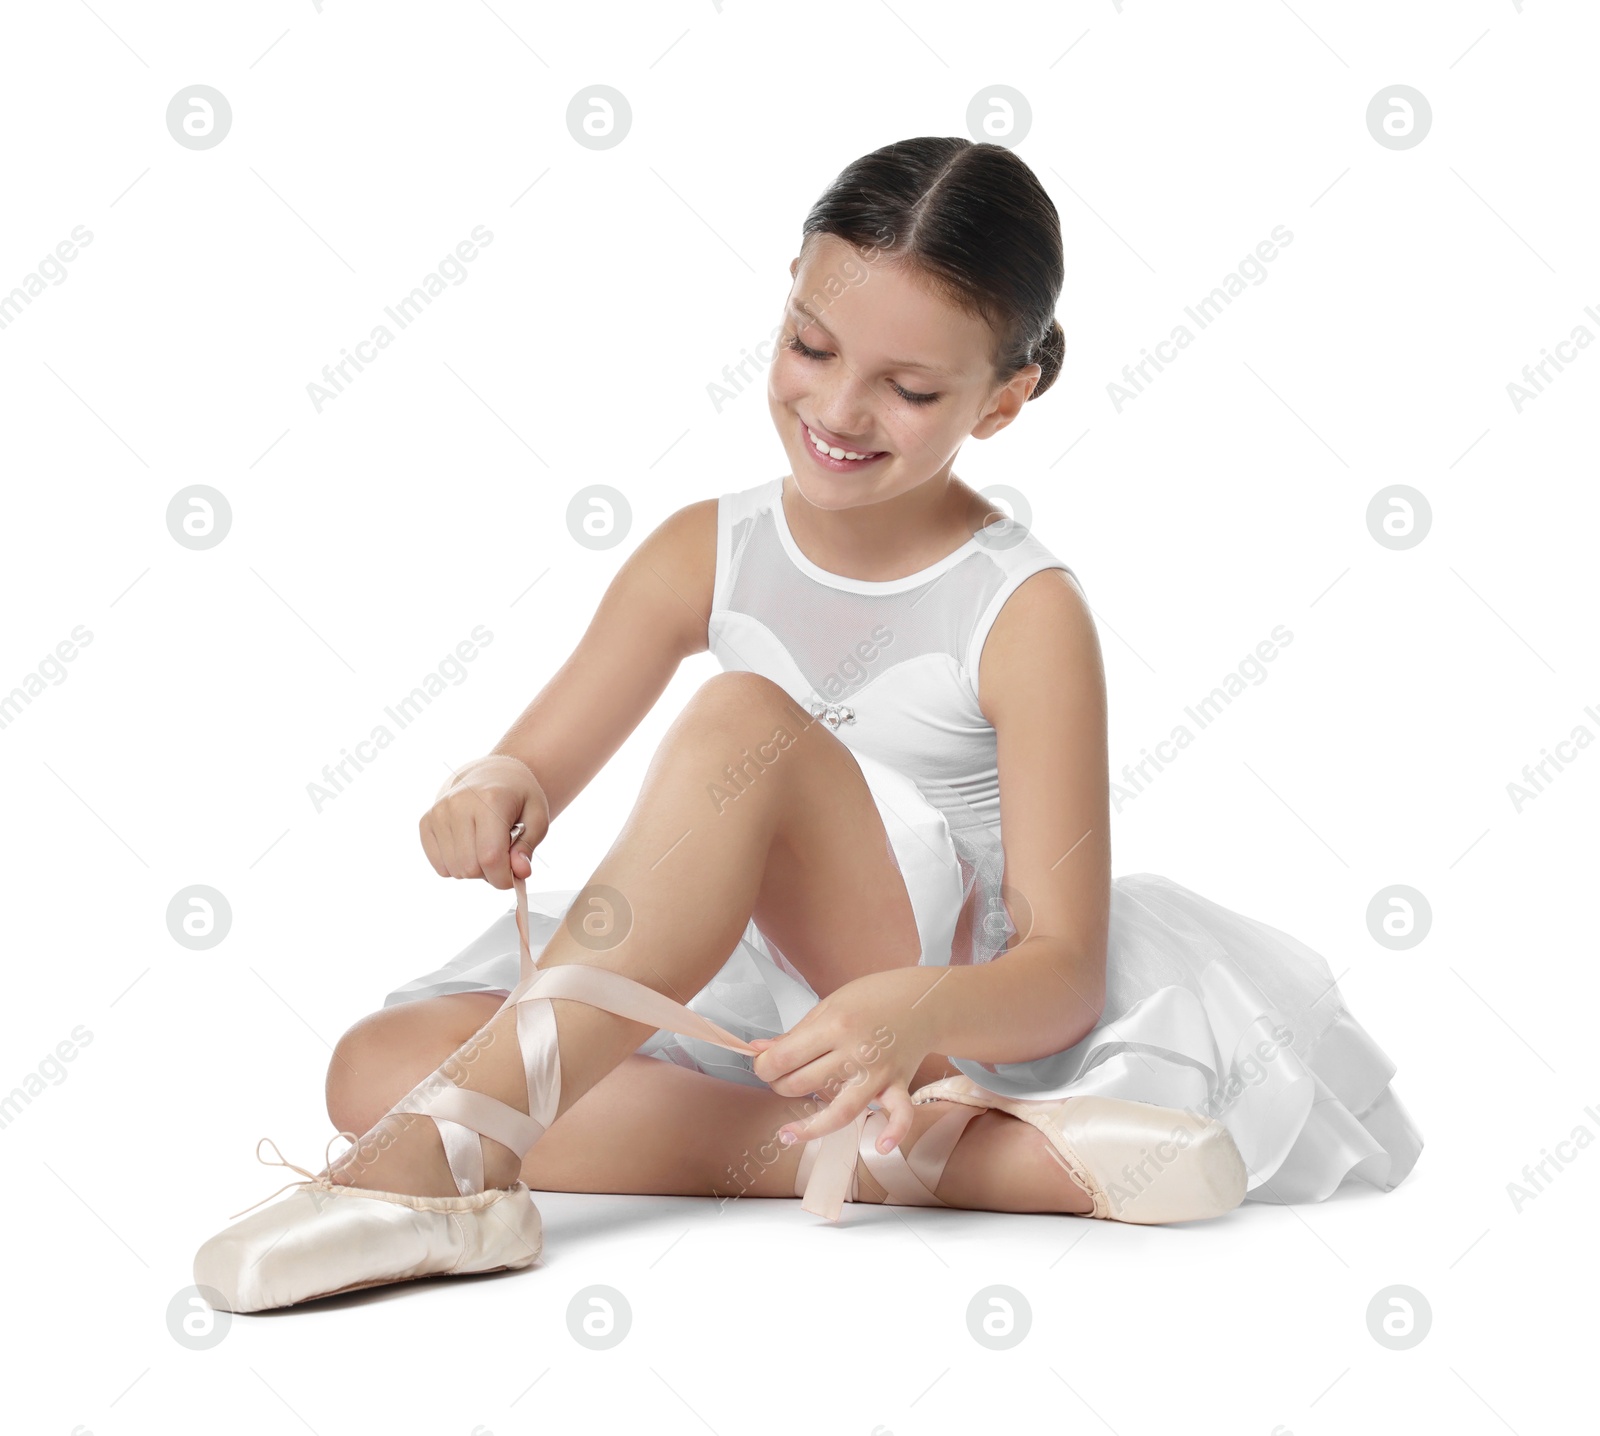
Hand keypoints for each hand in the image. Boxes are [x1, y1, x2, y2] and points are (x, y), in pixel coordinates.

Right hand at [420, 754, 549, 888]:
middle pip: (471, 867)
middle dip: (491, 872)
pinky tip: (469, 847)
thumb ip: (528, 847)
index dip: (504, 877)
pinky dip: (457, 866)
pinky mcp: (426, 822)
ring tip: (486, 847)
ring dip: (474, 869)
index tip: (515, 877)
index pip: (491, 857)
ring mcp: (438, 813)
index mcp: (490, 800)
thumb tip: (520, 873)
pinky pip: (440, 867)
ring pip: (455, 870)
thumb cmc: (517, 797)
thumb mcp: (537, 817)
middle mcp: (458, 804)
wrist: (491, 774)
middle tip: (503, 855)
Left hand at [748, 966, 941, 1155]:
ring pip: (840, 1110)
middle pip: (804, 1084)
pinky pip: (900, 1114)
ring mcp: (879, 1073)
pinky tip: (881, 1146)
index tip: (763, 1065)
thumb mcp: (829, 1005)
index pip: (785, 1057)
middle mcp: (856, 1052)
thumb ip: (796, 1033)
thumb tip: (760, 1051)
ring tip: (787, 1134)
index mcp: (834, 1026)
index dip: (764, 1066)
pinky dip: (894, 1132)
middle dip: (781, 1086)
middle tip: (779, 1080)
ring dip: (810, 1126)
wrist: (922, 999)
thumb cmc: (872, 998)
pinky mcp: (899, 1085)